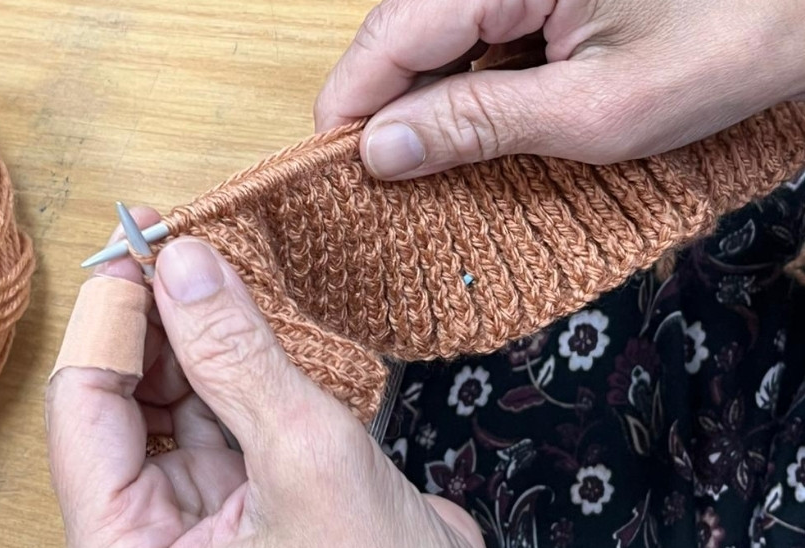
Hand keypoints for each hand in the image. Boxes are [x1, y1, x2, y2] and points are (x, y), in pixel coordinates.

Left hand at [46, 207, 484, 546]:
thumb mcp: (306, 457)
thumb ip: (238, 359)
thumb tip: (184, 265)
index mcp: (129, 546)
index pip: (83, 411)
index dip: (109, 319)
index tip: (136, 243)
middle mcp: (147, 531)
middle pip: (117, 401)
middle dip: (148, 319)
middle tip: (174, 243)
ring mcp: (194, 511)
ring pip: (167, 400)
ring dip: (187, 333)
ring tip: (207, 268)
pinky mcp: (239, 492)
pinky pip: (215, 412)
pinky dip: (227, 360)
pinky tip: (238, 313)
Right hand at [314, 0, 804, 179]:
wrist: (799, 6)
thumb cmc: (725, 45)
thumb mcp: (596, 108)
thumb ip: (477, 124)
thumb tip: (379, 152)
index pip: (386, 37)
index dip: (351, 111)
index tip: (337, 181)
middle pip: (399, 35)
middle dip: (387, 113)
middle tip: (389, 192)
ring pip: (430, 37)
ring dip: (427, 104)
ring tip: (434, 172)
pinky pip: (470, 33)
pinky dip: (465, 86)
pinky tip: (477, 131)